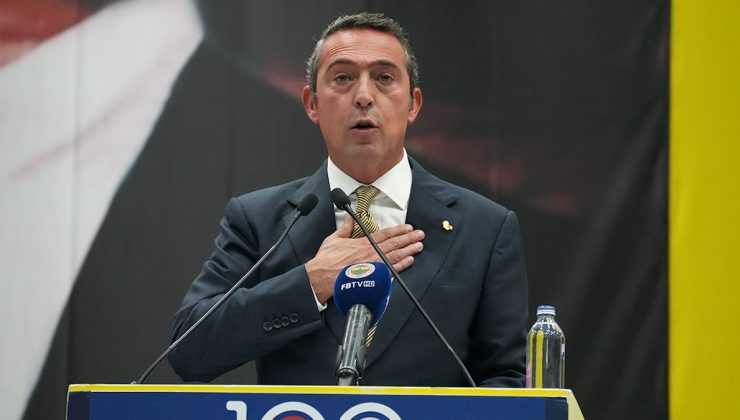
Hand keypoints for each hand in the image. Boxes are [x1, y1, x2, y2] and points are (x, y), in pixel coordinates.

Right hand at [305, 214, 424, 303]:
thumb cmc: (326, 261)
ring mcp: (373, 266)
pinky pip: (391, 270)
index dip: (398, 230)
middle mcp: (370, 253)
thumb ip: (345, 228)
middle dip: (409, 238)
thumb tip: (349, 219)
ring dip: (409, 250)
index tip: (408, 227)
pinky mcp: (372, 277)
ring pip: (395, 255)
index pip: (385, 234)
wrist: (321, 278)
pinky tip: (410, 261)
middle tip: (420, 234)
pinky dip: (401, 265)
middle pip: (394, 243)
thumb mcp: (334, 239)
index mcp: (362, 243)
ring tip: (419, 245)